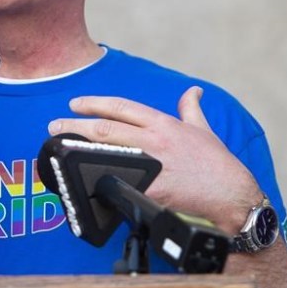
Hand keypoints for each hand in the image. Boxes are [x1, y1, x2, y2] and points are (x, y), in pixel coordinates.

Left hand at [47, 86, 261, 233]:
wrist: (232, 195)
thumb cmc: (217, 165)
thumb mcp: (204, 130)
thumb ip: (191, 109)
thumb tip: (193, 92)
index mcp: (163, 124)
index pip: (121, 107)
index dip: (94, 103)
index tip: (75, 104)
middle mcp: (155, 140)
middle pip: (105, 128)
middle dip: (75, 126)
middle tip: (55, 126)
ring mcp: (152, 164)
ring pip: (106, 152)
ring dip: (79, 150)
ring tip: (58, 147)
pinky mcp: (152, 189)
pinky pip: (119, 182)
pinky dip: (98, 180)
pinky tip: (81, 179)